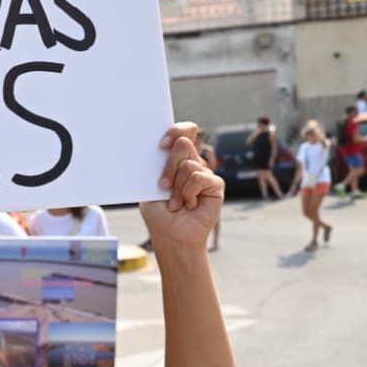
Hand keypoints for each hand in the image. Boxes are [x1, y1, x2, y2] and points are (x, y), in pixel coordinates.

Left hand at [140, 122, 223, 251]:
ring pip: (189, 163)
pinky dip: (188, 193)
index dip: (175, 131)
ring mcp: (204, 172)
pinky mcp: (215, 184)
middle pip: (184, 143)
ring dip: (176, 186)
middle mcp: (192, 162)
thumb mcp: (151, 186)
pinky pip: (199, 177)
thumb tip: (163, 148)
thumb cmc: (159, 212)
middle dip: (169, 165)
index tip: (162, 145)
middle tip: (163, 185)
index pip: (183, 131)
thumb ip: (159, 166)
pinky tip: (188, 205)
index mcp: (175, 159)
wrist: (171, 235)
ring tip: (174, 203)